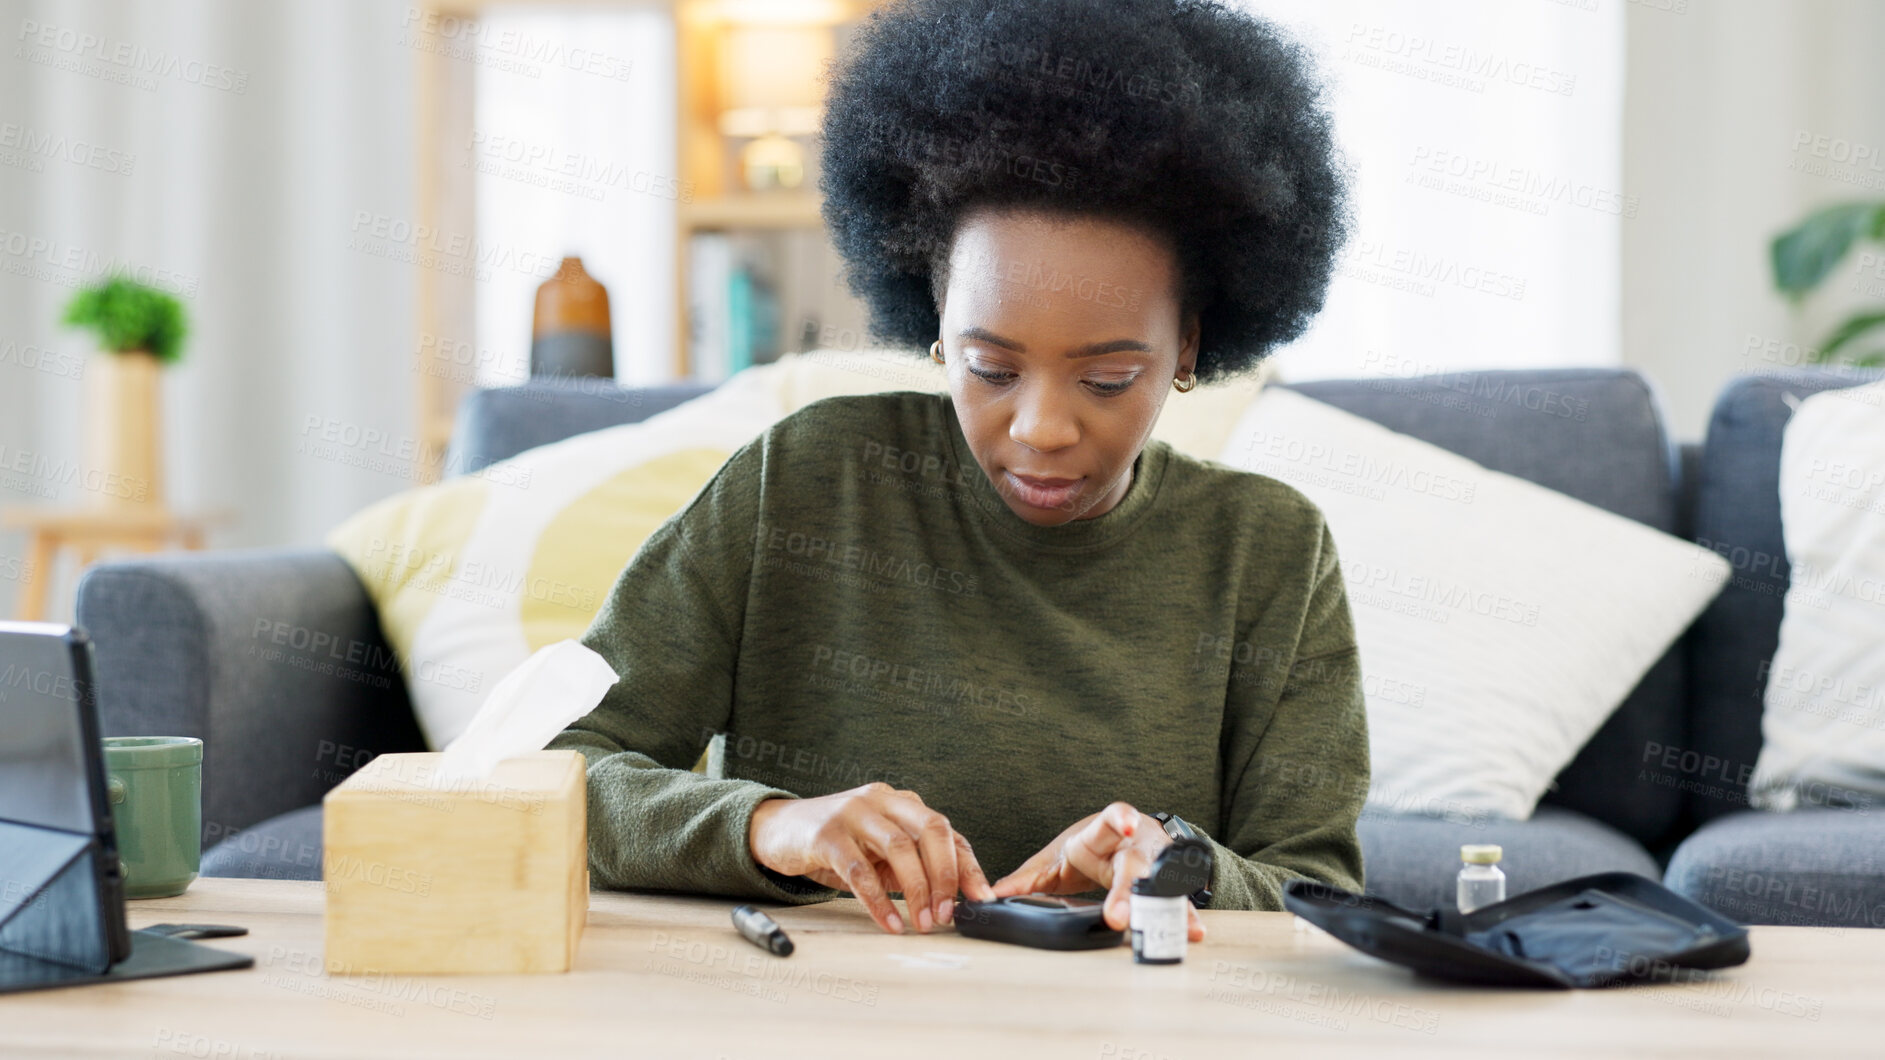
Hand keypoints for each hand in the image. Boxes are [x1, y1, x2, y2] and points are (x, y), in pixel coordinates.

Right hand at [748, 782, 995, 934]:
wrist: (777, 830)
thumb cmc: (836, 843)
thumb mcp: (879, 849)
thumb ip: (912, 864)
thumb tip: (953, 898)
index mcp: (901, 802)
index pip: (946, 831)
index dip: (968, 865)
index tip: (982, 898)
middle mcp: (882, 800)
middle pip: (931, 830)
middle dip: (946, 875)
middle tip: (949, 913)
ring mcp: (853, 813)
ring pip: (899, 848)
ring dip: (917, 890)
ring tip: (924, 923)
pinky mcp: (826, 835)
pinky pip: (859, 872)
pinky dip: (879, 902)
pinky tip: (891, 922)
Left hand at [989, 802, 1205, 941]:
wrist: (1132, 835)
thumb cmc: (1092, 844)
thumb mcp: (1058, 856)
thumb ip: (1029, 878)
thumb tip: (992, 896)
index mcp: (1104, 833)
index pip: (1111, 820)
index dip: (1119, 819)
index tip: (1123, 823)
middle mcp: (1136, 846)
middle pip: (1137, 864)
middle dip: (1129, 890)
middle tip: (1119, 915)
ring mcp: (1157, 866)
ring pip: (1163, 884)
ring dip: (1166, 908)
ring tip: (1177, 930)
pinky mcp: (1169, 886)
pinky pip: (1177, 902)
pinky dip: (1185, 918)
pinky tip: (1192, 933)